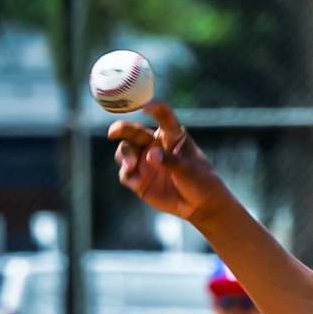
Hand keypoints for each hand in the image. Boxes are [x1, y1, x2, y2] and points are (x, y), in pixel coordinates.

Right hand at [110, 101, 225, 223]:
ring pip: (125, 150)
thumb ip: (170, 160)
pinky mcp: (139, 179)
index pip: (162, 115)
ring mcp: (145, 161)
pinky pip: (126, 173)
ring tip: (131, 165)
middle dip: (121, 129)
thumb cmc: (200, 181)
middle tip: (113, 132)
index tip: (145, 108)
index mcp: (171, 134)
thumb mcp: (189, 169)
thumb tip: (150, 155)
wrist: (199, 206)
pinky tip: (136, 181)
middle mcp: (154, 144)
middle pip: (134, 131)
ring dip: (125, 155)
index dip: (154, 108)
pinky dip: (127, 174)